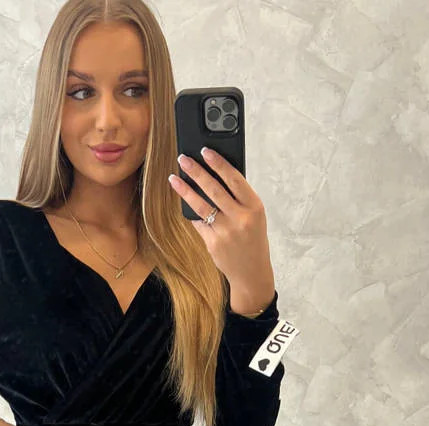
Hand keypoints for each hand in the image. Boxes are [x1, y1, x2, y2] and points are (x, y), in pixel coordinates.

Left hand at [169, 148, 274, 309]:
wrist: (251, 271)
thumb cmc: (252, 239)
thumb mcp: (254, 216)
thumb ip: (239, 198)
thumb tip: (214, 176)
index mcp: (254, 207)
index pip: (234, 179)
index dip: (218, 163)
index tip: (205, 151)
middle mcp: (240, 218)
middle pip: (214, 189)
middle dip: (196, 171)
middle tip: (183, 159)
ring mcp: (225, 232)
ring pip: (201, 205)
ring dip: (185, 190)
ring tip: (174, 178)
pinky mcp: (213, 243)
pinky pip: (199, 222)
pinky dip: (191, 211)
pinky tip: (184, 201)